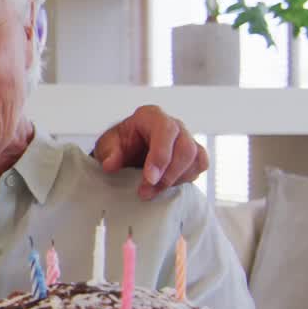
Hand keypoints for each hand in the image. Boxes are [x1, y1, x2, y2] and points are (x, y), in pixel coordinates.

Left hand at [92, 105, 208, 199]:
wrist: (127, 151)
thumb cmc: (120, 144)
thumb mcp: (107, 145)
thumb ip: (109, 153)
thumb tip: (110, 165)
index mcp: (151, 116)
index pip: (165, 130)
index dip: (161, 156)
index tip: (150, 178)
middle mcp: (173, 125)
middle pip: (185, 148)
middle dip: (168, 174)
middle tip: (147, 191)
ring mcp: (186, 139)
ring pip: (195, 159)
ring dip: (175, 180)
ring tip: (152, 192)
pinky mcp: (193, 154)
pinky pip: (200, 166)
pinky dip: (186, 179)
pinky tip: (166, 186)